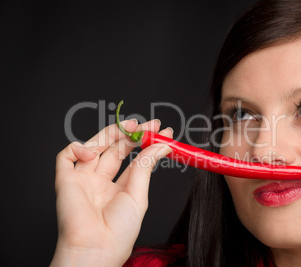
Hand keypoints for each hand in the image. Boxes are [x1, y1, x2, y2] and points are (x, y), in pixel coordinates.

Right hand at [50, 119, 172, 265]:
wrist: (96, 248)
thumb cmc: (119, 231)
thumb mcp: (139, 195)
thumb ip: (146, 167)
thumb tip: (161, 145)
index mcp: (118, 187)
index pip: (132, 158)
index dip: (144, 143)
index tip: (160, 131)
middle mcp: (100, 181)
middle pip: (114, 149)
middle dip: (131, 133)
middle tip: (147, 125)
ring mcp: (83, 179)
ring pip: (94, 146)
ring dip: (112, 133)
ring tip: (129, 128)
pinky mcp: (65, 179)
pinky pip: (66, 155)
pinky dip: (78, 148)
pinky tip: (93, 153)